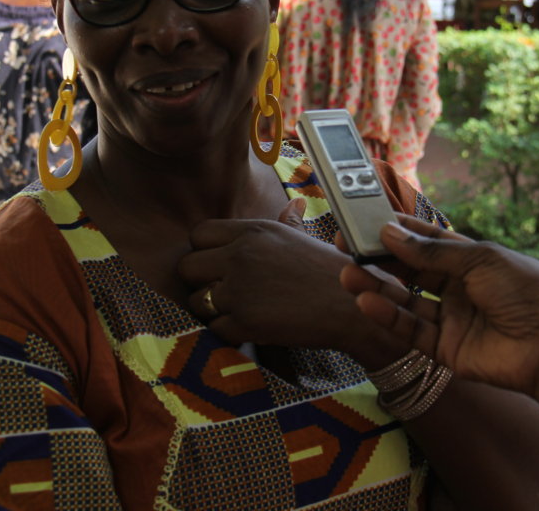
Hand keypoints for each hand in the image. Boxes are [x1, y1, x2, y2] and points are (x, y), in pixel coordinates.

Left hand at [178, 198, 379, 357]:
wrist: (351, 307)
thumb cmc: (330, 272)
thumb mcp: (303, 238)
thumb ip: (287, 223)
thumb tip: (294, 205)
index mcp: (252, 230)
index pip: (198, 234)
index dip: (204, 252)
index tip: (218, 265)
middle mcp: (239, 255)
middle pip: (187, 267)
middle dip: (200, 282)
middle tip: (221, 292)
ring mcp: (239, 290)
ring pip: (195, 301)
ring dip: (212, 310)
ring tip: (238, 312)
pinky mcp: (243, 322)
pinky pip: (214, 329)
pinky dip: (228, 333)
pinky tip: (249, 329)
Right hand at [338, 214, 538, 398]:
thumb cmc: (526, 292)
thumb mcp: (480, 260)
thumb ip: (431, 253)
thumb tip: (389, 233)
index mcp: (471, 260)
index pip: (427, 242)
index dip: (398, 232)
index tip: (365, 222)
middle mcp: (458, 288)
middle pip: (410, 271)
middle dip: (379, 259)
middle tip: (346, 247)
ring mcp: (450, 319)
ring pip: (404, 301)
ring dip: (375, 287)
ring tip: (348, 273)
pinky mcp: (444, 349)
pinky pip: (410, 330)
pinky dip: (387, 316)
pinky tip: (367, 302)